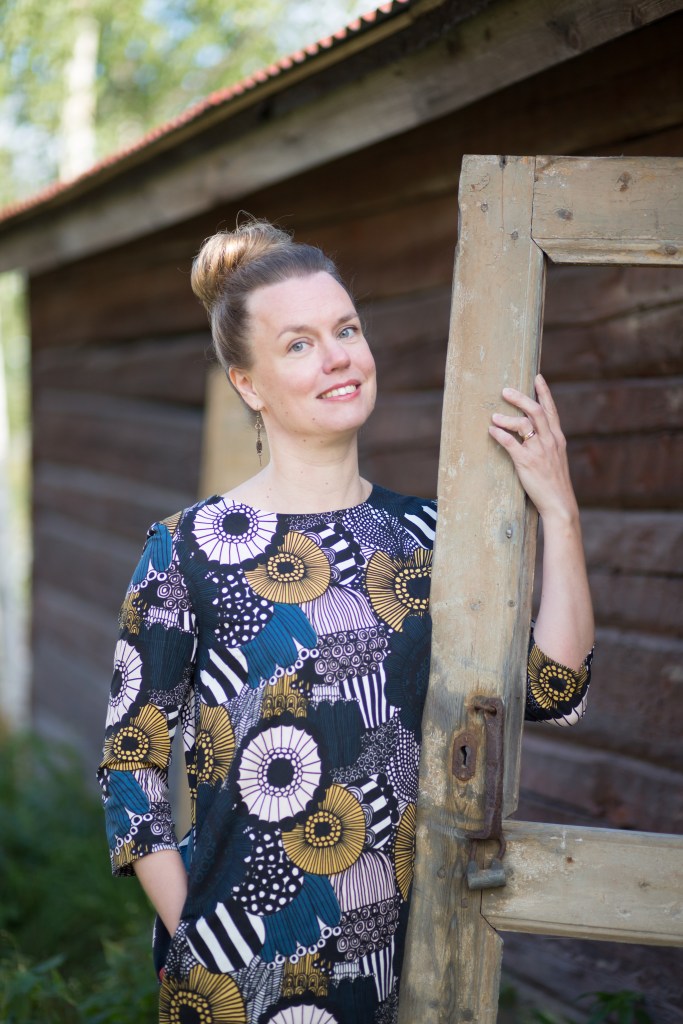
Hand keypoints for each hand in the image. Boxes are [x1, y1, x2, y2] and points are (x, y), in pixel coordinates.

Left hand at [488, 374, 578, 522]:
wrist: (559, 503)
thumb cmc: (555, 482)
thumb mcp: (556, 459)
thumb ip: (547, 444)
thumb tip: (533, 433)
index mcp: (557, 438)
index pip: (551, 410)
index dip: (544, 392)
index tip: (537, 377)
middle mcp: (549, 441)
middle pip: (535, 411)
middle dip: (520, 398)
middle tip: (505, 391)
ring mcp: (538, 451)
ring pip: (522, 424)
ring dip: (506, 418)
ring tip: (493, 416)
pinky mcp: (526, 462)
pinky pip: (510, 443)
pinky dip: (499, 434)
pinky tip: (491, 431)